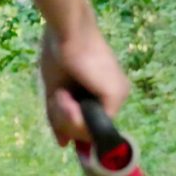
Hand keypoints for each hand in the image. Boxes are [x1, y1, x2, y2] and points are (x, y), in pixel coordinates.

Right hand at [39, 23, 129, 146]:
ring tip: (61, 93)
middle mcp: (116, 97)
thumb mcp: (56, 93)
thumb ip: (60, 119)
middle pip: (88, 130)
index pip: (88, 125)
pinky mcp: (115, 96)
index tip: (58, 110)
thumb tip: (63, 144)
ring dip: (66, 117)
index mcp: (104, 93)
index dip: (70, 124)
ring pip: (89, 130)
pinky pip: (90, 125)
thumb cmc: (59, 53)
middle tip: (57, 96)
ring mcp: (118, 97)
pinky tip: (66, 95)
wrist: (66, 31)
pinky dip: (72, 115)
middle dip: (65, 120)